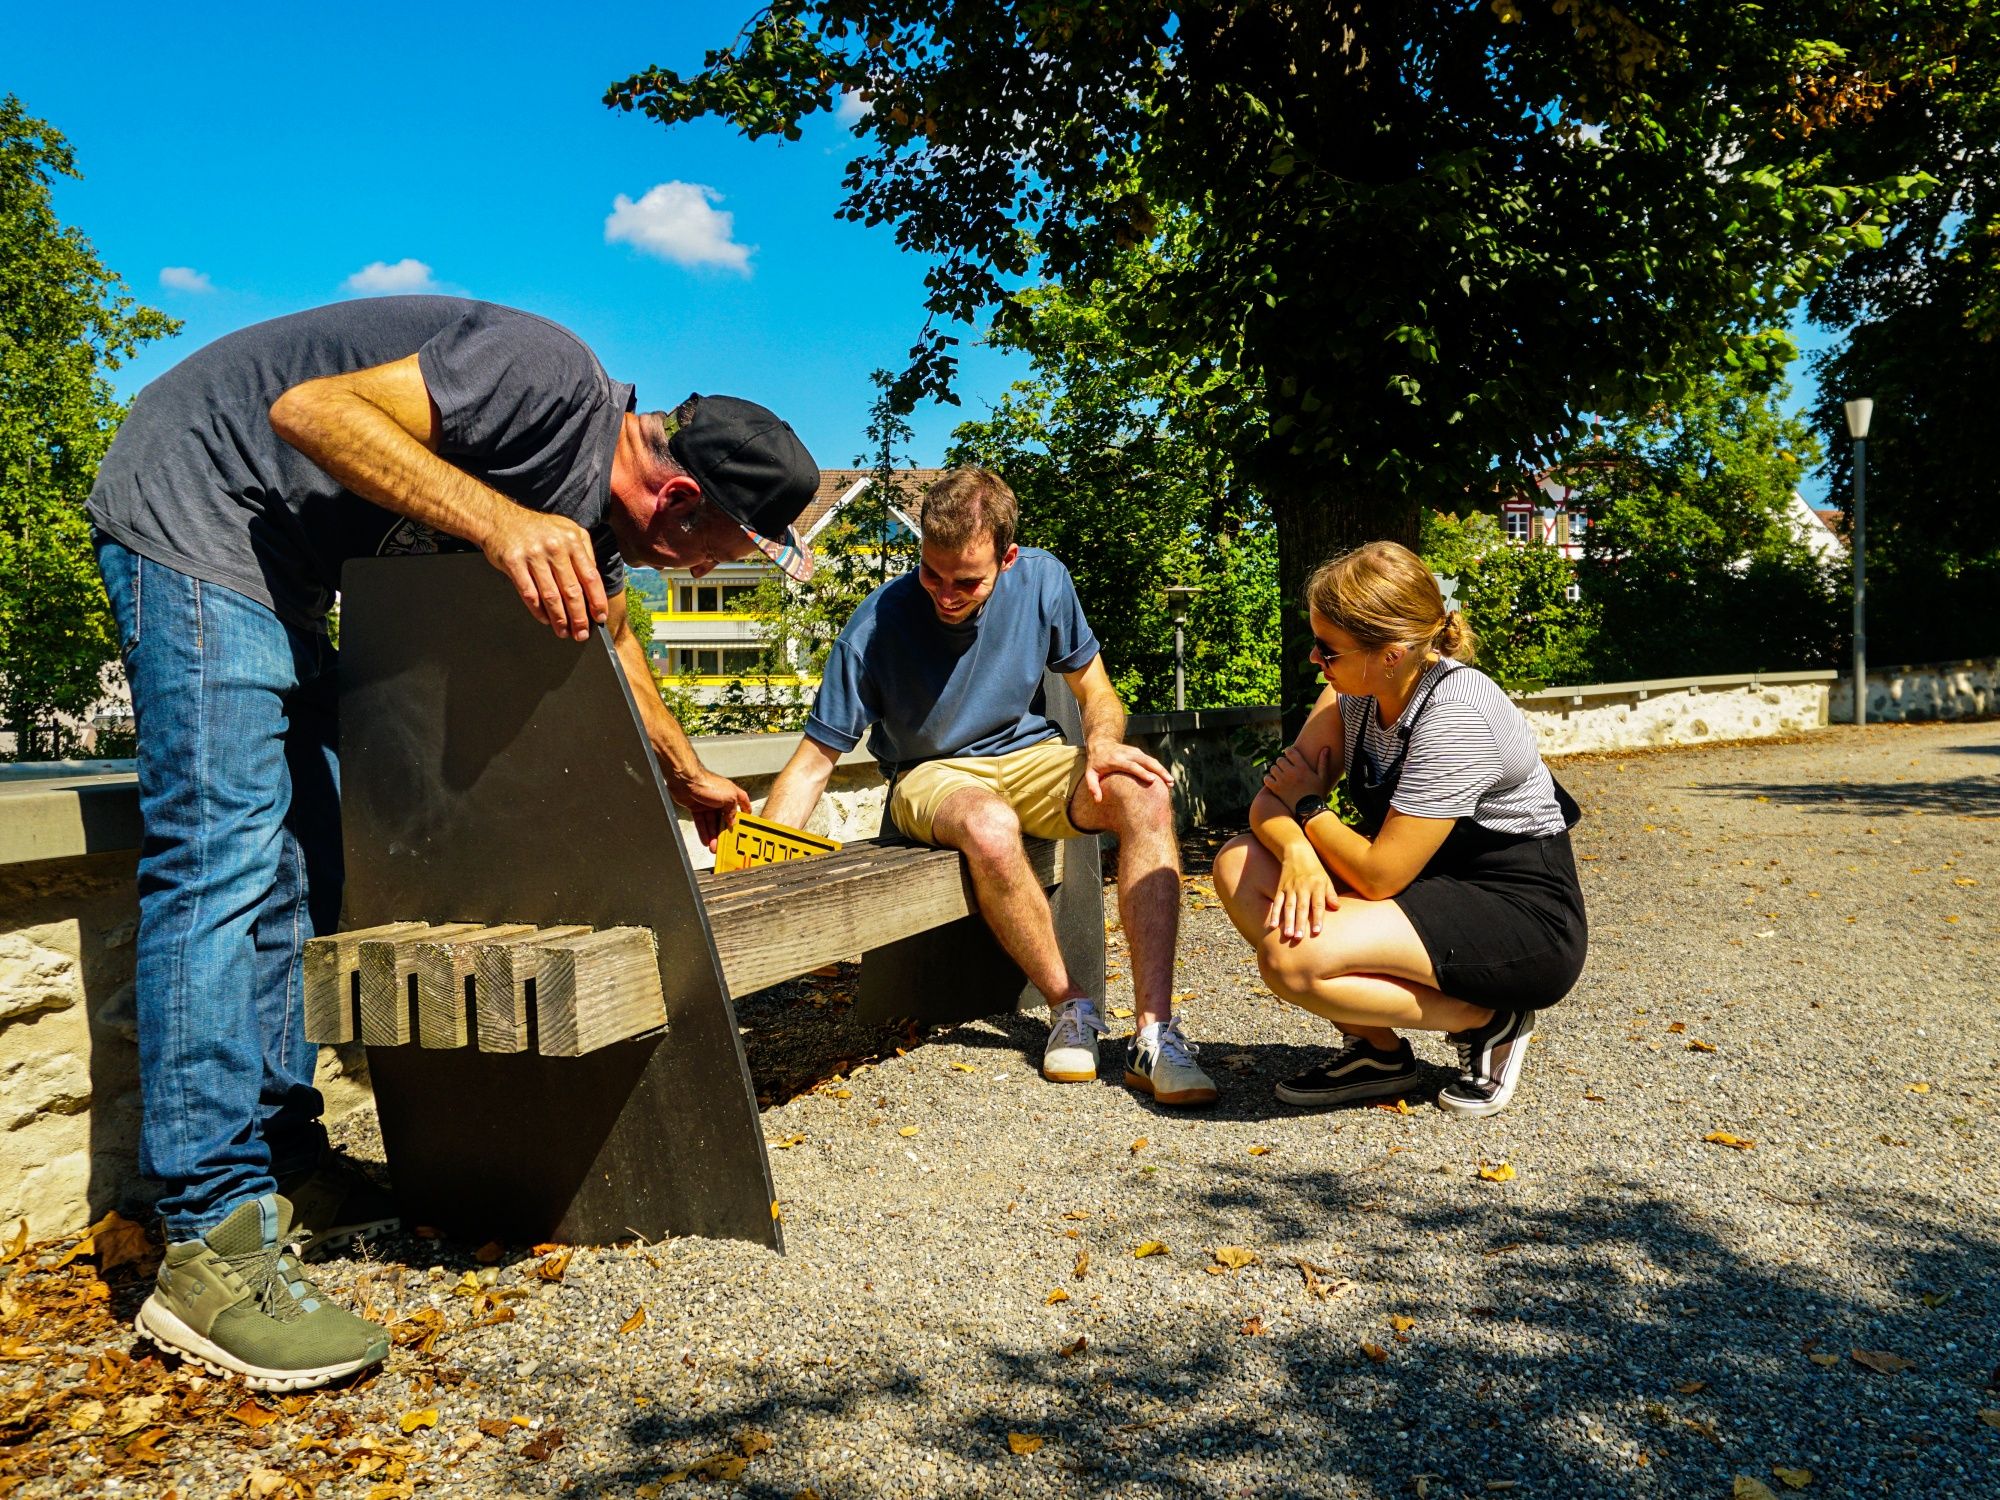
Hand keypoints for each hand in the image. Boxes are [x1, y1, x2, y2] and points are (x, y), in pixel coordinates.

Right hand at [481, 507, 607, 641]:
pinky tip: (545, 620)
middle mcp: (554, 547)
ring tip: (564, 632)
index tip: (600, 616)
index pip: (590, 576)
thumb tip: (594, 582)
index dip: (597, 600)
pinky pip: (529, 593)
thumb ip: (583, 552)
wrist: (500, 518)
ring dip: (559, 618)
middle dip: (579, 616)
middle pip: (571, 590)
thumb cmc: (537, 528)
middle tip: (582, 633)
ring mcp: (533, 555)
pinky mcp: (513, 562)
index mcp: (572, 540)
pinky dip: (538, 610)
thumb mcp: (566, 530)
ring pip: (551, 595)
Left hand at [672, 768, 751, 851]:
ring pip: (712, 822)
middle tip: (725, 843)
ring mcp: (708, 803)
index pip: (743, 802)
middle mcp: (721, 798)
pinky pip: (701, 822)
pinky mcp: (696, 807)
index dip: (746, 811)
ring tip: (714, 846)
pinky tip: (705, 840)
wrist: (686, 781)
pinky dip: (703, 831)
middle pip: (724, 818)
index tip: (747, 821)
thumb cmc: (708, 783)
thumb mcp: (729, 798)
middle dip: (724, 831)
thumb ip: (732, 811)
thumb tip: (733, 821)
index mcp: (732, 793)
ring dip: (713, 835)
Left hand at [1080, 737, 1173, 801]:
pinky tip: (1165, 777)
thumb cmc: (1095, 762)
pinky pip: (1150, 760)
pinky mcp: (1138, 752)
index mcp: (1115, 760)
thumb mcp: (1090, 773)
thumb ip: (1093, 787)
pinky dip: (1159, 768)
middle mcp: (1127, 754)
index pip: (1131, 766)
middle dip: (1159, 771)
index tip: (1152, 780)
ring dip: (1162, 770)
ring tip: (1171, 781)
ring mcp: (1134, 752)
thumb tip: (1098, 801)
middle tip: (1169, 781)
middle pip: (1146, 761)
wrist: (1101, 742)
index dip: (1142, 772)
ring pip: (1151, 760)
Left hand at [1263, 744, 1332, 811]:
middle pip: (1280, 759)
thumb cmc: (1318, 794)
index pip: (1290, 751)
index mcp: (1303, 768)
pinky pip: (1267, 779)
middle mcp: (1291, 773)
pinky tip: (1275, 782)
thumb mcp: (1322, 777)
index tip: (1289, 755)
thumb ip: (1323, 762)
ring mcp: (1283, 781)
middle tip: (1286, 767)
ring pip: (1273, 768)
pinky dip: (1269, 779)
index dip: (1288, 751)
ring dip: (1276, 770)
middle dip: (1282, 762)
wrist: (1310, 811)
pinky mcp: (1276, 790)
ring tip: (1281, 775)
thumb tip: (1326, 748)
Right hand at [1267, 843, 1337, 941]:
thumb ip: (1331, 894)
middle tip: (1299, 938)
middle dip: (1300, 923)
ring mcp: (1290, 888)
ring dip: (1288, 921)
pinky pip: (1277, 902)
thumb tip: (1337, 908)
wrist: (1297, 853)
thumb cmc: (1315, 870)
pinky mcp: (1280, 888)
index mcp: (1317, 886)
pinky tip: (1272, 925)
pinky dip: (1274, 913)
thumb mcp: (1326, 879)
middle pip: (1302, 908)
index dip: (1317, 918)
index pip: (1318, 905)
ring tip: (1287, 935)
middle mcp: (1303, 887)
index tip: (1317, 932)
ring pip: (1288, 907)